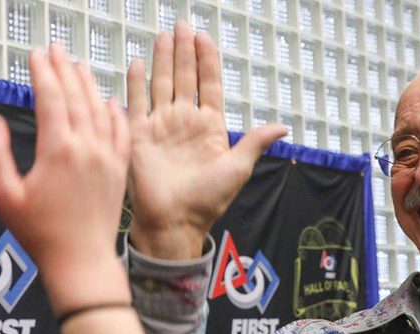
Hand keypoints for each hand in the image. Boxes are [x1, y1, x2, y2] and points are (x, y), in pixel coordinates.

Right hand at [0, 44, 130, 315]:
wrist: (82, 260)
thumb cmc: (40, 233)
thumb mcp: (4, 196)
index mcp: (57, 149)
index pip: (50, 97)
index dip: (42, 72)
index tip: (35, 54)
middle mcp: (87, 147)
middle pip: (76, 96)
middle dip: (63, 69)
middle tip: (55, 49)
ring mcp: (108, 158)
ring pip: (100, 109)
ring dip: (88, 84)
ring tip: (78, 66)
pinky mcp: (120, 170)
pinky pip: (121, 132)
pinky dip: (114, 112)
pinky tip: (109, 102)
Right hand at [126, 21, 286, 259]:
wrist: (174, 222)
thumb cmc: (207, 200)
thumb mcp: (237, 168)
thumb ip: (254, 142)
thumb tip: (282, 126)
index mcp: (210, 128)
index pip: (210, 85)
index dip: (207, 61)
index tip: (204, 38)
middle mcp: (185, 122)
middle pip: (185, 78)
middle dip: (184, 51)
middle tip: (182, 26)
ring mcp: (161, 126)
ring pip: (161, 84)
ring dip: (163, 59)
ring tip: (165, 35)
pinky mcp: (140, 134)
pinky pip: (137, 102)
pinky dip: (137, 81)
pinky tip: (139, 62)